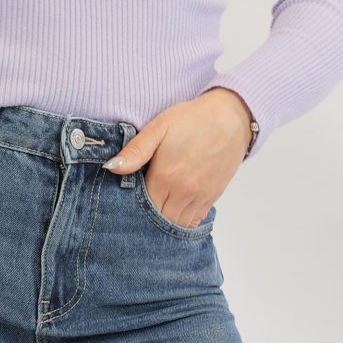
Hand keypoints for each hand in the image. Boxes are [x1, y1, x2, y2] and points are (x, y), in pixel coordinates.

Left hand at [103, 88, 252, 225]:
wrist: (230, 118)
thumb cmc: (191, 119)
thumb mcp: (158, 128)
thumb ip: (135, 151)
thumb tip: (111, 168)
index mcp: (165, 177)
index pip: (142, 207)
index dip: (131, 208)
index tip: (125, 204)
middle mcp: (183, 192)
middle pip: (158, 220)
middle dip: (146, 220)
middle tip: (136, 213)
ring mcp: (200, 197)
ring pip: (176, 224)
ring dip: (164, 223)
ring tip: (154, 214)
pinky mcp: (212, 197)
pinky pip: (194, 221)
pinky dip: (182, 222)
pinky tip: (173, 213)